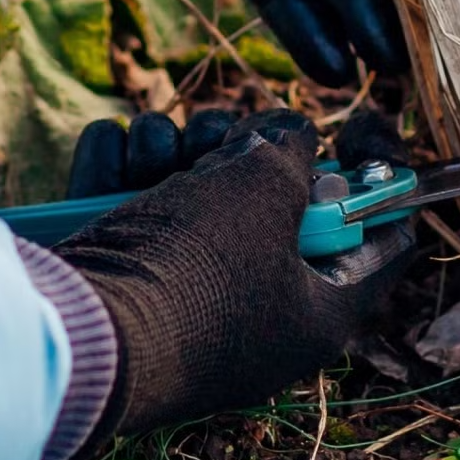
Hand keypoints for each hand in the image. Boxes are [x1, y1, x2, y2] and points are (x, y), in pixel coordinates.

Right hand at [55, 115, 412, 437]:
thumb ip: (291, 152)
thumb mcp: (267, 188)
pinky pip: (128, 199)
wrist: (77, 332)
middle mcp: (254, 315)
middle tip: (228, 144)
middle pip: (274, 205)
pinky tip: (116, 164)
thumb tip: (286, 142)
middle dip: (246, 154)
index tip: (359, 128)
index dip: (381, 180)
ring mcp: (179, 300)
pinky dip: (118, 170)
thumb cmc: (195, 267)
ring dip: (176, 152)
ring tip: (160, 160)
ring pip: (193, 190)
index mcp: (316, 315)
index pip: (381, 242)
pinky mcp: (116, 280)